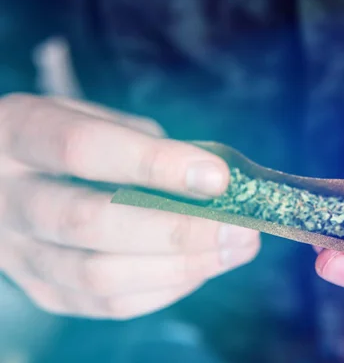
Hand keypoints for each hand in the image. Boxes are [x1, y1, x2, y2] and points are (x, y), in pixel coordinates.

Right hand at [0, 94, 259, 319]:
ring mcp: (19, 254)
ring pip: (98, 276)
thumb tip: (212, 184)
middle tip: (239, 228)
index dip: (154, 164)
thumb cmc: (68, 140)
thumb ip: (145, 143)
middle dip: (176, 230)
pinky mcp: (42, 291)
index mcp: (19, 134)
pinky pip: (106, 305)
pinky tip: (201, 267)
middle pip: (88, 223)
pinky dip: (164, 288)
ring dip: (180, 266)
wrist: (9, 180)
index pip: (81, 148)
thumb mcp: (96, 119)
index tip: (217, 178)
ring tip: (234, 249)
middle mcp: (7, 199)